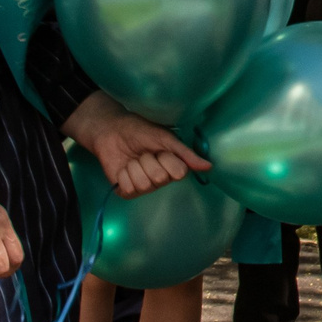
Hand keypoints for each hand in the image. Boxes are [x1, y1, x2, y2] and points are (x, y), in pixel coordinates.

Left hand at [62, 93, 210, 195]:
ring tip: (132, 159)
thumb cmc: (141, 131)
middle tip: (144, 153)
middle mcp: (160, 180)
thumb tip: (209, 166)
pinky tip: (123, 167)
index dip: (167, 159)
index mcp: (173, 167)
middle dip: (148, 161)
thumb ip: (186, 154)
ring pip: (143, 185)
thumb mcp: (166, 139)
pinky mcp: (126, 191)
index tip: (160, 150)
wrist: (112, 130)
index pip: (178, 172)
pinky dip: (123, 174)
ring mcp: (144, 187)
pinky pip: (128, 188)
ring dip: (134, 166)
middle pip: (159, 178)